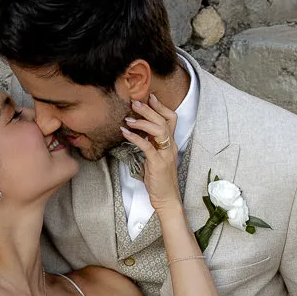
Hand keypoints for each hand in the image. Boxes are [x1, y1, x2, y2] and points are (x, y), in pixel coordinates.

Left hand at [121, 93, 178, 210]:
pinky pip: (147, 146)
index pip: (171, 119)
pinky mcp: (158, 163)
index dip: (161, 107)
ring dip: (142, 121)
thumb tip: (139, 135)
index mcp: (170, 144)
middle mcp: (170, 146)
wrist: (167, 198)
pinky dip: (135, 138)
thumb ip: (151, 146)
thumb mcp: (155, 159)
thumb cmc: (159, 180)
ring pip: (158, 130)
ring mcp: (165, 154)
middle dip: (149, 109)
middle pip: (164, 120)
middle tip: (135, 102)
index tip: (150, 97)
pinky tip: (125, 133)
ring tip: (128, 118)